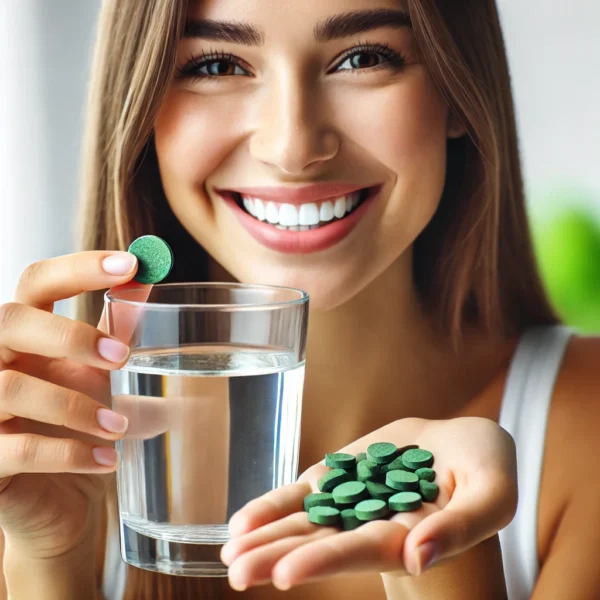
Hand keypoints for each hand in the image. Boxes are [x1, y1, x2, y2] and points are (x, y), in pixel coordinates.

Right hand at [0, 251, 144, 558]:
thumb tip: (145, 280)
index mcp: (21, 334)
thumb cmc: (70, 424)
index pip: (37, 281)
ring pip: (11, 387)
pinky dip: (70, 454)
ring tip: (120, 428)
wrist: (55, 497)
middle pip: (9, 320)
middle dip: (69, 335)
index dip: (80, 268)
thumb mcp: (94, 372)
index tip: (132, 264)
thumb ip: (113, 330)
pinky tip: (108, 460)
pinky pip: (17, 449)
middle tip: (120, 358)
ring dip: (77, 407)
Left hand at [221, 417, 516, 590]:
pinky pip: (302, 492)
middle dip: (278, 557)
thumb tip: (419, 557)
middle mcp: (370, 524)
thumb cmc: (486, 466)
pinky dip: (273, 505)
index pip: (360, 552)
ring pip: (302, 521)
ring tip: (229, 551)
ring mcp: (349, 499)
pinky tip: (242, 521)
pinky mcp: (338, 474)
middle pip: (319, 543)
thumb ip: (463, 525)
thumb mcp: (493, 491)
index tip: (286, 574)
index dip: (325, 560)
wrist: (459, 441)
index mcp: (407, 536)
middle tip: (236, 573)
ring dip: (265, 535)